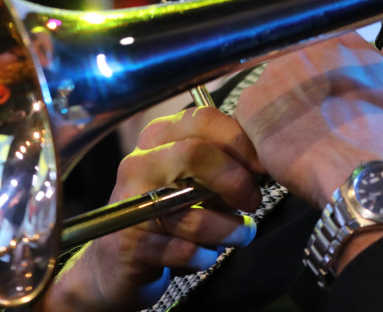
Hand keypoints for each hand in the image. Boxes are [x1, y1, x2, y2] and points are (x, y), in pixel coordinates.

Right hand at [42, 107, 263, 311]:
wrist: (116, 262)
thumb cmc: (167, 211)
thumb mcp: (192, 176)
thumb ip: (220, 159)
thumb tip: (265, 158)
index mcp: (158, 138)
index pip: (203, 119)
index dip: (241, 141)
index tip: (263, 165)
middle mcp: (140, 164)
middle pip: (196, 154)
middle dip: (236, 181)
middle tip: (253, 202)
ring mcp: (131, 205)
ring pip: (195, 216)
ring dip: (229, 231)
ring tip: (240, 234)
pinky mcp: (131, 246)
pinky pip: (184, 251)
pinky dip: (204, 257)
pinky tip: (202, 255)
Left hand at [233, 17, 382, 209]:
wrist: (370, 179)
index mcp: (343, 41)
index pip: (327, 49)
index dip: (331, 76)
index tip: (337, 98)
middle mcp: (306, 49)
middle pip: (298, 66)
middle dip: (306, 89)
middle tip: (323, 120)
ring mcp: (275, 75)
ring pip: (274, 89)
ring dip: (286, 108)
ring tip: (306, 137)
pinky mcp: (252, 106)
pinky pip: (252, 115)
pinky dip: (264, 132)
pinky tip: (286, 148)